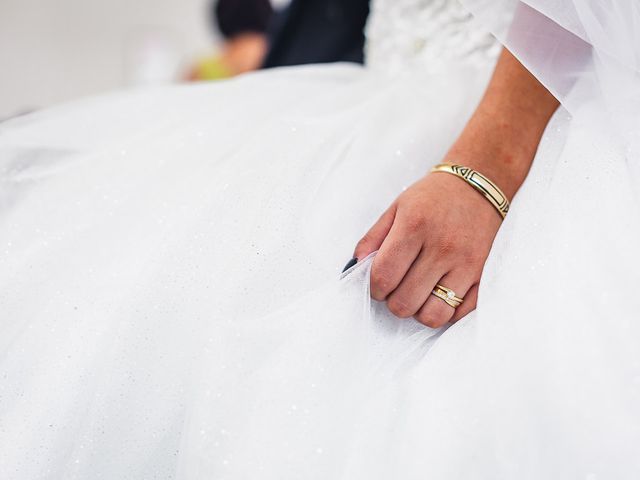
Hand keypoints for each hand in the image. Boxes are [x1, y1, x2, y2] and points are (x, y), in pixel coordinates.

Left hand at [353, 170, 502, 327]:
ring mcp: (467, 263)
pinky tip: (439, 294)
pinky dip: (445, 312)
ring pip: (433, 316)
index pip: (383, 277)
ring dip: (419, 310)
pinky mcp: (484, 274)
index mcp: (415, 226)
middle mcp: (442, 247)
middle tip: (397, 287)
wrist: (478, 186)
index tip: (377, 283)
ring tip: (418, 294)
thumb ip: (372, 239)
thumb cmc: (431, 198)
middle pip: (404, 302)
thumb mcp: (396, 208)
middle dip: (393, 300)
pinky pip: (460, 314)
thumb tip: (355, 268)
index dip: (373, 288)